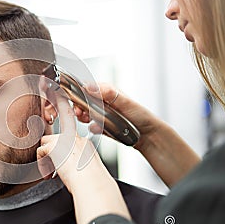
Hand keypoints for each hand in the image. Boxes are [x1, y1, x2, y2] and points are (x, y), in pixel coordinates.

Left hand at [36, 86, 130, 223]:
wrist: (92, 185)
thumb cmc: (89, 182)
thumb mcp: (83, 167)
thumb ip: (72, 159)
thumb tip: (63, 166)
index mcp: (81, 141)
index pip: (69, 117)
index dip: (60, 100)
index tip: (51, 86)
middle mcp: (74, 137)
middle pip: (51, 139)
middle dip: (49, 152)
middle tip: (54, 167)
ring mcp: (65, 139)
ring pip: (45, 146)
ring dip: (47, 160)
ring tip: (56, 171)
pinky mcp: (56, 145)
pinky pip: (40, 152)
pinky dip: (44, 164)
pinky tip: (52, 172)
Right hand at [74, 82, 199, 186]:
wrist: (148, 136)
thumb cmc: (141, 116)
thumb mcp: (125, 102)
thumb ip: (109, 94)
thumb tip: (92, 87)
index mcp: (108, 91)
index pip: (87, 88)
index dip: (79, 94)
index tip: (76, 100)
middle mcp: (104, 101)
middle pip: (83, 101)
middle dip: (79, 107)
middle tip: (80, 113)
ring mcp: (103, 113)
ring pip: (85, 113)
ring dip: (83, 117)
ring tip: (86, 119)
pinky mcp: (103, 125)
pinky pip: (92, 126)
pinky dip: (92, 128)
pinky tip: (98, 129)